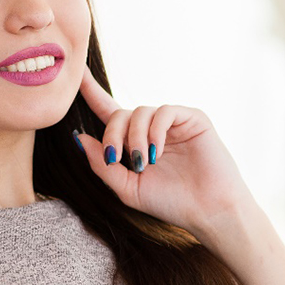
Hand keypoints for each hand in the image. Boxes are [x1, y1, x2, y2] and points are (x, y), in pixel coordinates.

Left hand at [73, 65, 255, 239]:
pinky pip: (164, 111)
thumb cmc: (170, 203)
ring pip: (140, 111)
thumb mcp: (127, 188)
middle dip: (112, 135)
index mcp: (134, 142)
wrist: (208, 212)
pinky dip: (155, 131)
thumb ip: (102, 165)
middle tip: (116, 159)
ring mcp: (172, 122)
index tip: (76, 72)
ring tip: (144, 163)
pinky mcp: (192, 118)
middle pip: (119, 114)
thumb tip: (78, 137)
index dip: (91, 92)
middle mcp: (151, 128)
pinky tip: (157, 151)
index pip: (108, 112)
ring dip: (135, 137)